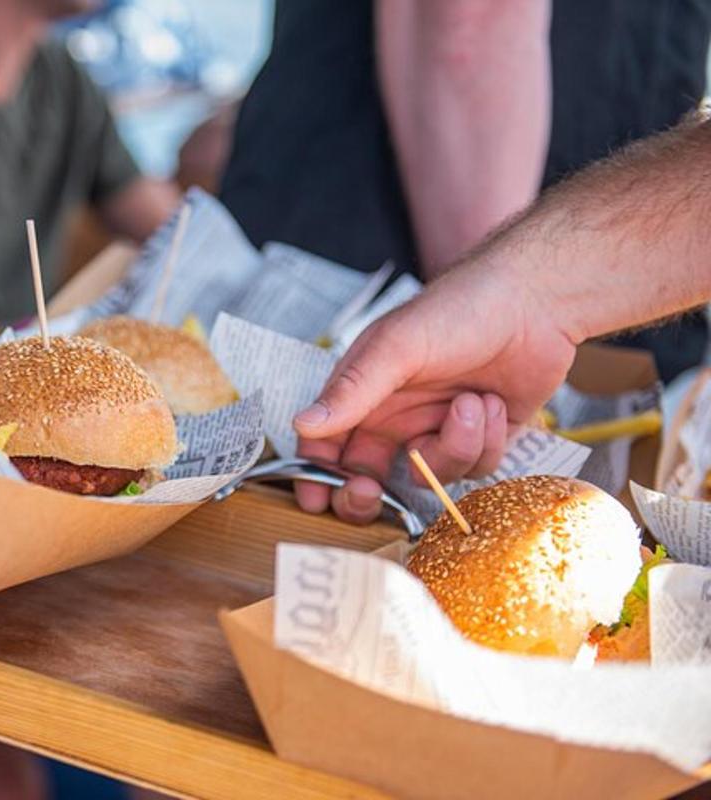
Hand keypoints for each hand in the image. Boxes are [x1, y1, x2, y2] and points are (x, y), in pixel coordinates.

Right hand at [292, 259, 575, 523]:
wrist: (535, 301)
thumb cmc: (459, 310)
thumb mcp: (397, 348)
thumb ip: (351, 391)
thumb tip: (302, 424)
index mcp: (364, 394)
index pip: (325, 446)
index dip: (315, 476)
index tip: (314, 501)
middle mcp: (396, 418)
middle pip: (368, 479)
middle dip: (369, 493)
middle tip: (373, 492)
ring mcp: (437, 430)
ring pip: (430, 477)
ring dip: (454, 446)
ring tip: (471, 401)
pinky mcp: (481, 438)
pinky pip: (474, 468)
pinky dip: (486, 439)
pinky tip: (494, 403)